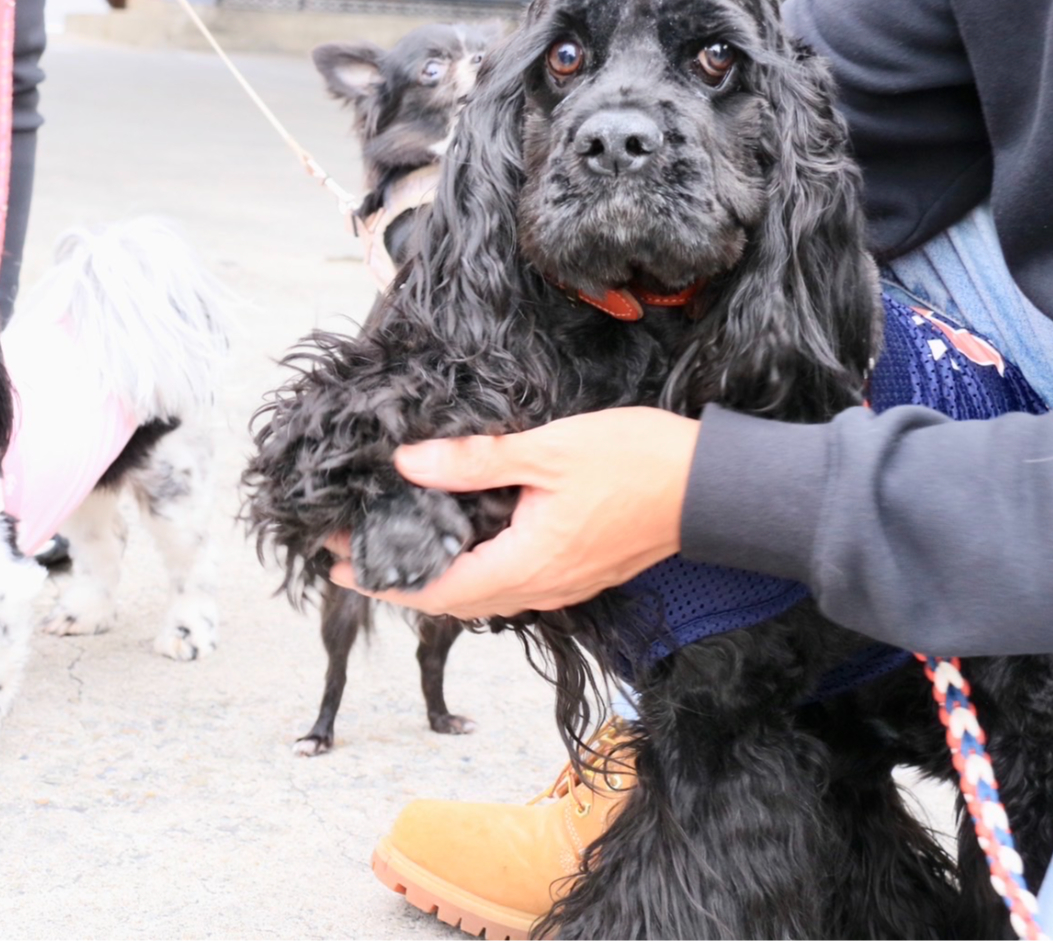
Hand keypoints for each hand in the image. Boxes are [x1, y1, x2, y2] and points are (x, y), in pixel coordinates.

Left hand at [328, 407, 699, 618]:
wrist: (713, 488)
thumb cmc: (637, 464)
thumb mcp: (548, 451)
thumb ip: (475, 461)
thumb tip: (408, 464)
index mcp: (526, 563)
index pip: (435, 588)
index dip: (382, 579)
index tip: (339, 563)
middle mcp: (540, 586)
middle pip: (453, 602)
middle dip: (400, 583)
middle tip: (355, 557)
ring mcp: (562, 584)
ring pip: (482, 597)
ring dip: (437, 582)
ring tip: (400, 556)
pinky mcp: (578, 573)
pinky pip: (510, 586)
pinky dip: (473, 574)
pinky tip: (463, 547)